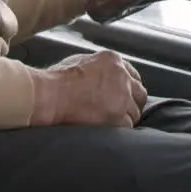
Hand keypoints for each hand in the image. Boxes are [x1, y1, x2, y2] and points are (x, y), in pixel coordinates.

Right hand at [31, 51, 146, 127]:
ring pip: (135, 112)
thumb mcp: (80, 61)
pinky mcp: (118, 116)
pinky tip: (109, 130)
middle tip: (121, 112)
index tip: (125, 96)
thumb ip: (98, 67)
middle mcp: (122, 77)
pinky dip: (119, 130)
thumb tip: (100, 74)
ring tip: (110, 123)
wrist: (51, 95)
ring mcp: (122, 97)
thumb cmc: (57, 79)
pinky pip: (128, 127)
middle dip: (132, 103)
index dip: (129, 88)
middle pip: (140, 94)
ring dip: (125, 118)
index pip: (133, 76)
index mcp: (114, 61)